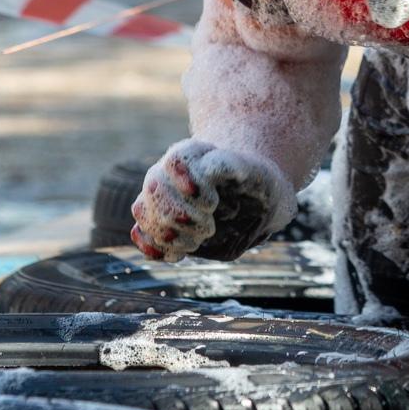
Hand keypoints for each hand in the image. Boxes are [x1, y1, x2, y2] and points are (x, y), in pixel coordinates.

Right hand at [130, 138, 291, 263]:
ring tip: (195, 243)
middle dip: (179, 215)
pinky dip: (151, 246)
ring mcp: (166, 198)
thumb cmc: (264, 186)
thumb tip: (210, 168)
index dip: (184, 177)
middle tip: (208, 228)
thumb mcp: (266, 175)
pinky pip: (142, 233)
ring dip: (165, 233)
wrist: (259, 197)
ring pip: (142, 209)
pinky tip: (175, 255)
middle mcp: (176, 174)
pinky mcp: (165, 224)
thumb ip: (237, 170)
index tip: (210, 202)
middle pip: (154, 186)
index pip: (179, 158)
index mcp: (201, 155)